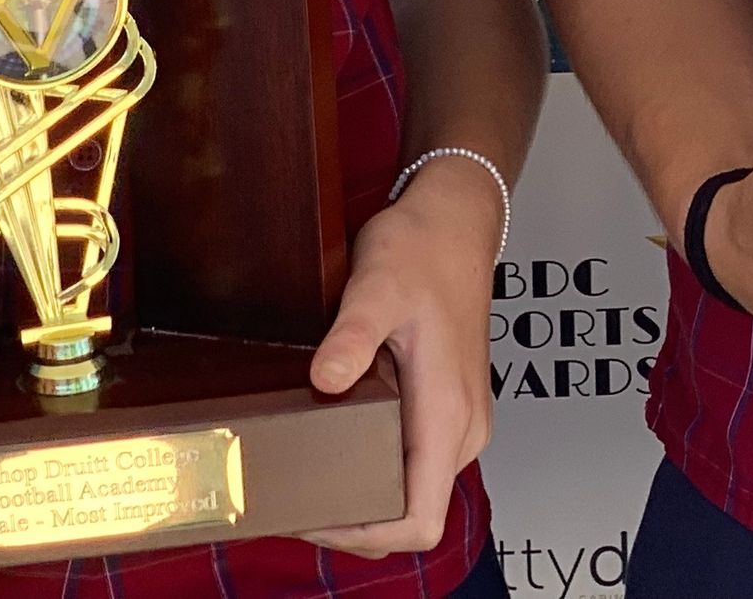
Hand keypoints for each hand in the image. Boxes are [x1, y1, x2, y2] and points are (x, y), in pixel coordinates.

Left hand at [308, 159, 502, 555]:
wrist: (458, 216)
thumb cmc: (426, 247)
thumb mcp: (378, 286)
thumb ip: (353, 336)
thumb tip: (325, 380)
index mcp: (449, 413)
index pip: (418, 521)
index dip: (360, 535)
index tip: (310, 514)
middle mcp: (463, 428)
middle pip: (410, 517)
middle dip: (349, 522)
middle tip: (289, 497)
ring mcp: (460, 419)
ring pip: (412, 494)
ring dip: (362, 498)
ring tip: (306, 472)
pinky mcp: (450, 407)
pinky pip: (414, 466)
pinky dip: (375, 472)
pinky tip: (336, 444)